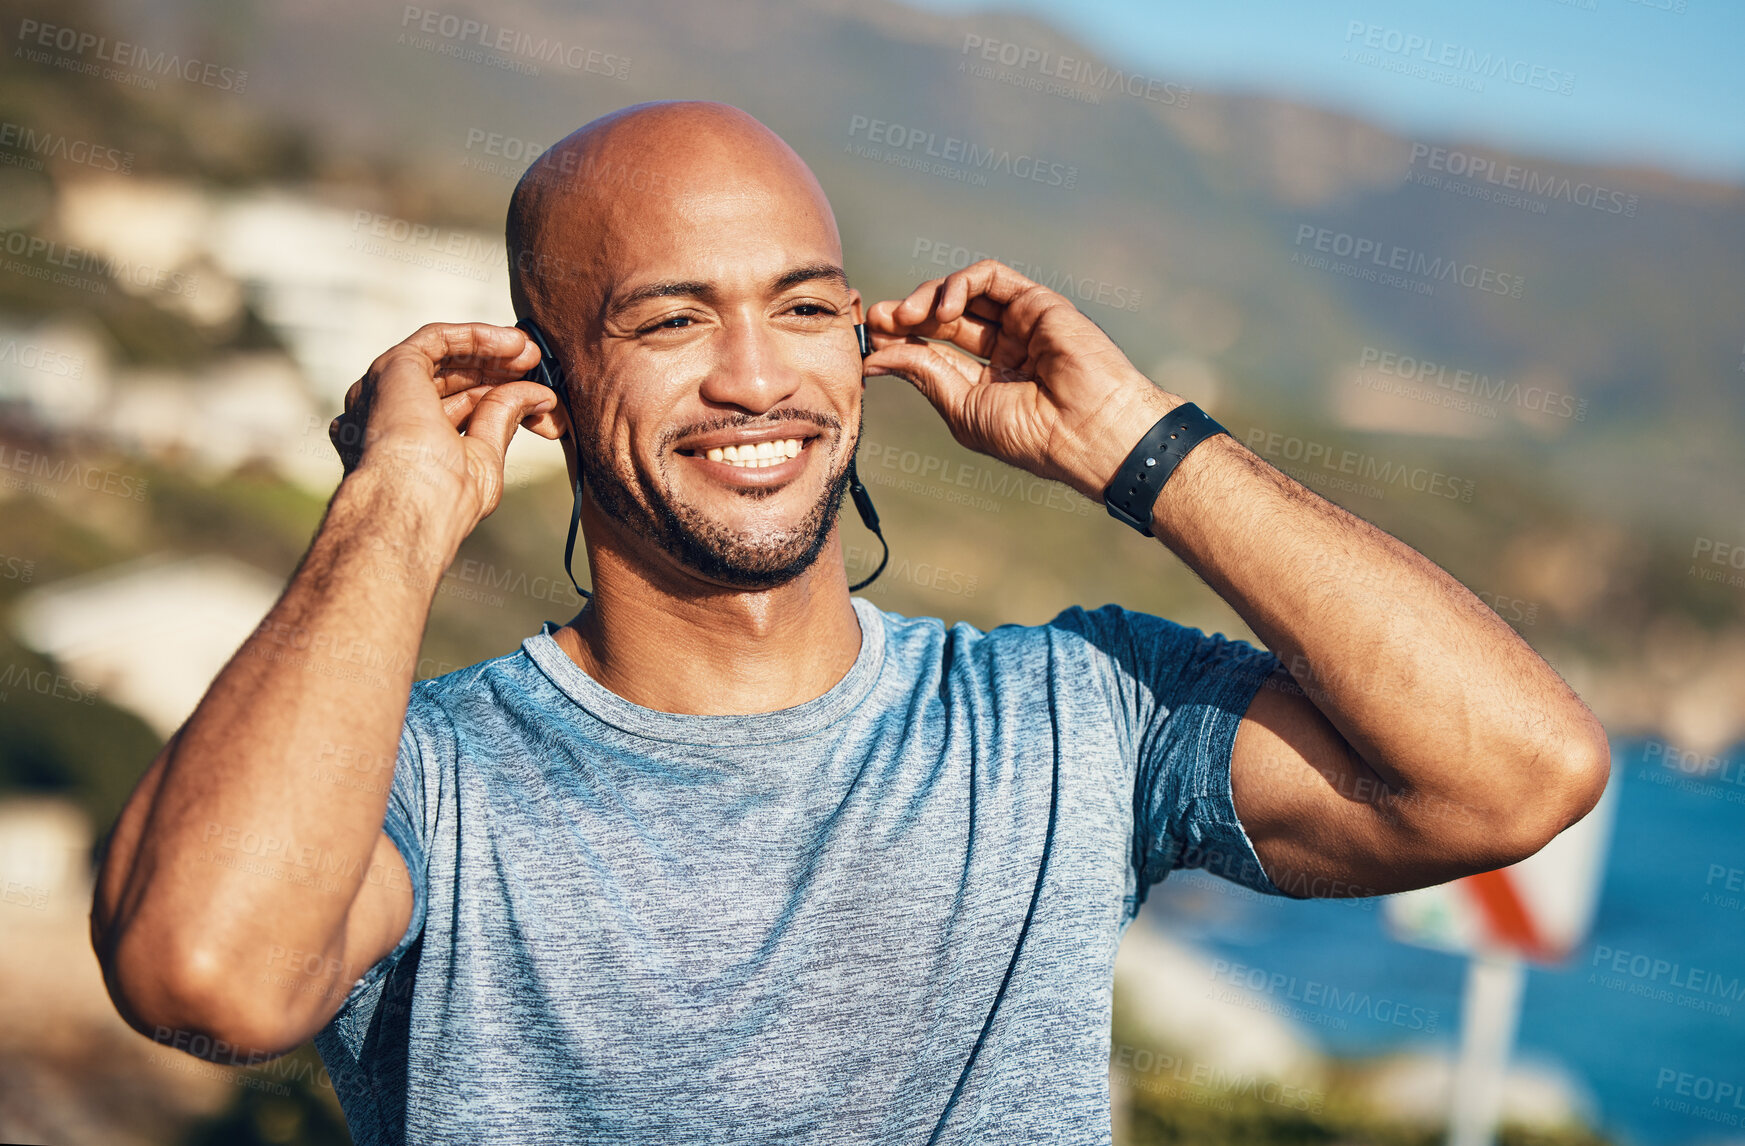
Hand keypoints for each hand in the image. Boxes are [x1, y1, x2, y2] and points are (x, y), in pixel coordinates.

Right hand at [329, 322, 565, 540]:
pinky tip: (513, 343)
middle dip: (496, 370)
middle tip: (536, 365)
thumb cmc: (444, 497)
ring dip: (490, 350)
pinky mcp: (393, 367)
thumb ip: (504, 418)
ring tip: (530, 352)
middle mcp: (388, 414)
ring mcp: (387, 389)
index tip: (539, 394)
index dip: (497, 395)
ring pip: (442, 356)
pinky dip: (476, 336)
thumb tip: (540, 396)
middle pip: (449, 379)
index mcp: (403, 444)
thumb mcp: (485, 455)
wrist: (414, 498)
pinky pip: (436, 339)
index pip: (456, 407)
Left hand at [863, 259, 1177, 502]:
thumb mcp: (963, 408)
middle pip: (943, 318)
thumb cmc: (1032, 434)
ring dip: (926, 298)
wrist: (1087, 431)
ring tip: (905, 316)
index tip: (869, 341)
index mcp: (987, 380)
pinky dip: (960, 284)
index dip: (900, 341)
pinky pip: (989, 276)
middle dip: (906, 315)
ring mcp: (1021, 323)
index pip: (934, 349)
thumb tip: (875, 356)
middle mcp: (1004, 348)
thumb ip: (923, 373)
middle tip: (878, 319)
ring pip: (963, 292)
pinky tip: (944, 309)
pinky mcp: (1036, 301)